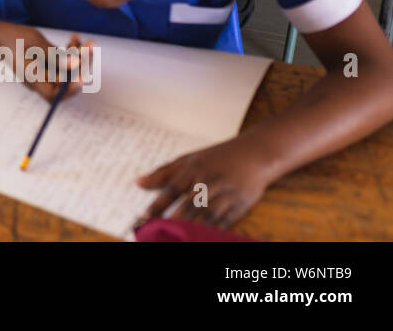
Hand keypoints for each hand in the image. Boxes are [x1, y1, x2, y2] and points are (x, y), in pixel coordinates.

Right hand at [0, 26, 89, 101]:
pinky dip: (72, 50)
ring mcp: (46, 71)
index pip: (53, 95)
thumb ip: (54, 56)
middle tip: (90, 48)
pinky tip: (75, 37)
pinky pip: (65, 61)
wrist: (1, 34)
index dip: (69, 89)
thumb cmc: (12, 39)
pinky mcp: (50, 63)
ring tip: (86, 41)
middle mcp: (42, 79)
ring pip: (69, 70)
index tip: (81, 78)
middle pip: (66, 81)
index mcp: (33, 80)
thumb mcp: (34, 45)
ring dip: (80, 56)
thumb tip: (75, 64)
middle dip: (82, 65)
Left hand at [137, 136, 274, 229]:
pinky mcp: (241, 205)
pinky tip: (201, 237)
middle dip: (175, 219)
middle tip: (159, 231)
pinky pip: (225, 221)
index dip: (159, 204)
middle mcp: (209, 181)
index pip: (172, 188)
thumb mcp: (188, 159)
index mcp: (193, 169)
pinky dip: (213, 230)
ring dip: (193, 227)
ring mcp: (226, 194)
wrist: (254, 154)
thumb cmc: (216, 158)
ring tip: (179, 237)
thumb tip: (138, 183)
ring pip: (208, 214)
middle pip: (190, 203)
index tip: (145, 217)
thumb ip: (163, 172)